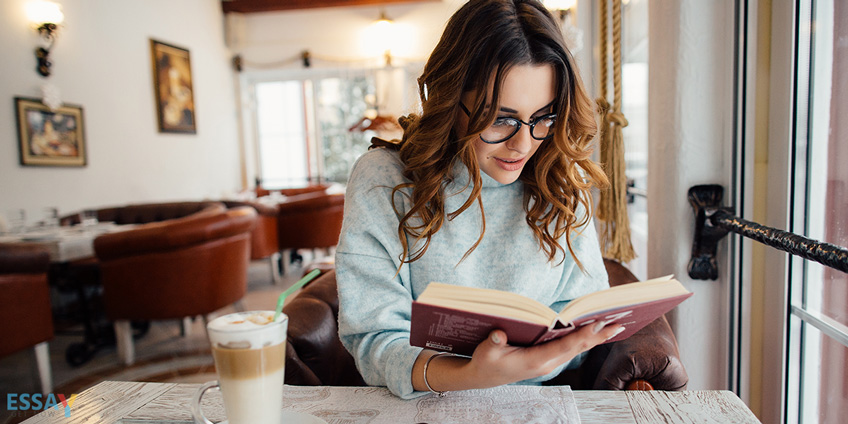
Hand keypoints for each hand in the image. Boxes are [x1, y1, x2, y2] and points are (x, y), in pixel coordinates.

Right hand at [411, 322, 622, 392]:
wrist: (483, 376)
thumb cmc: (485, 361)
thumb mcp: (485, 350)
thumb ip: (494, 342)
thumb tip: (499, 333)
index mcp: (535, 361)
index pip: (564, 346)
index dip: (581, 335)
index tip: (598, 324)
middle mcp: (547, 363)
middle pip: (578, 348)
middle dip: (598, 335)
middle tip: (618, 323)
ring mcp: (549, 363)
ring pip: (577, 349)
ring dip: (595, 337)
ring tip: (613, 325)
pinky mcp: (548, 359)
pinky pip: (571, 349)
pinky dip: (585, 339)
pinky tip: (595, 332)